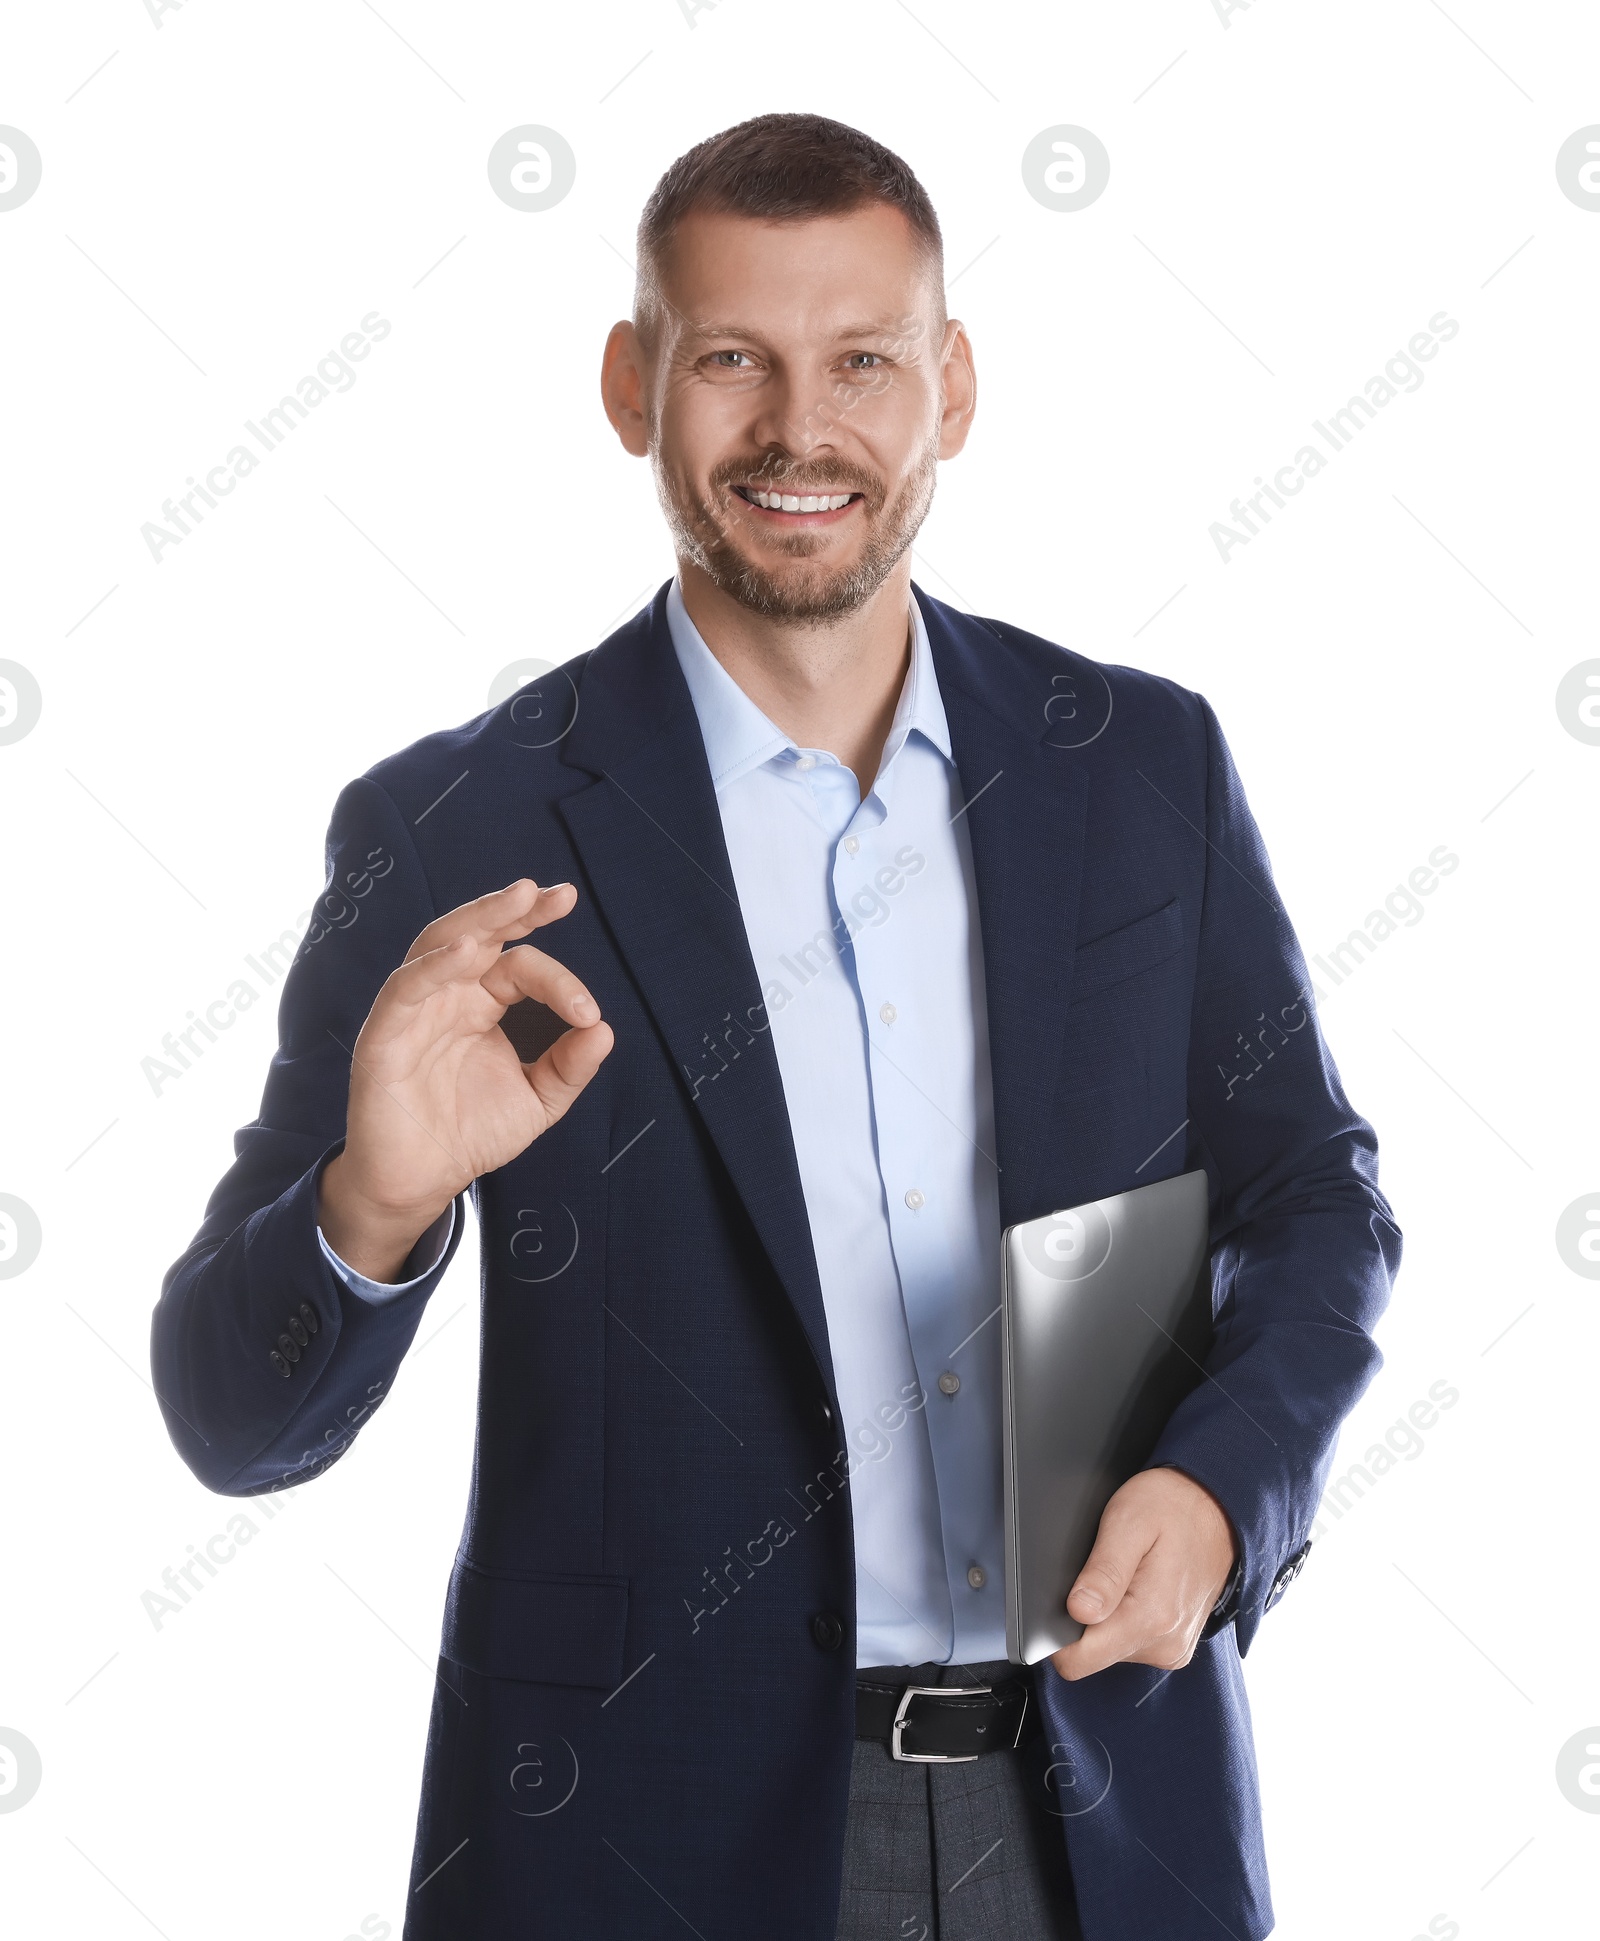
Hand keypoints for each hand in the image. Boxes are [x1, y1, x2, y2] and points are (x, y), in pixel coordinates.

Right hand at [318, 880, 611, 1279]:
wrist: (422, 1182)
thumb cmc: (471, 1134)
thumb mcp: (537, 1100)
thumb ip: (569, 1067)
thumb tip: (606, 1030)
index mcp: (481, 1002)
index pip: (520, 966)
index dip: (559, 981)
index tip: (589, 1012)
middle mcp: (448, 995)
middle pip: (479, 934)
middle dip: (517, 909)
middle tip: (560, 894)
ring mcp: (414, 1010)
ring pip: (440, 944)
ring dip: (480, 918)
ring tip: (520, 897)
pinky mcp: (384, 1034)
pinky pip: (406, 988)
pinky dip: (435, 965)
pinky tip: (466, 950)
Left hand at [1049, 1468, 1237, 1681]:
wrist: (1218, 1507)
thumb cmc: (1173, 1507)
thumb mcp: (1128, 1522)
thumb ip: (1103, 1572)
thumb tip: (1076, 1611)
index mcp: (1150, 1617)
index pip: (1079, 1659)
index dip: (1057, 1634)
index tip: (1062, 1599)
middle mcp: (1164, 1644)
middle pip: (1093, 1654)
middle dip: (1086, 1617)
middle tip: (1103, 1573)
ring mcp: (1172, 1648)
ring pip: (1111, 1649)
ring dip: (1107, 1616)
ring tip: (1125, 1574)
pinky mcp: (1175, 1645)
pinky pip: (1132, 1643)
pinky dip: (1125, 1619)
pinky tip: (1138, 1586)